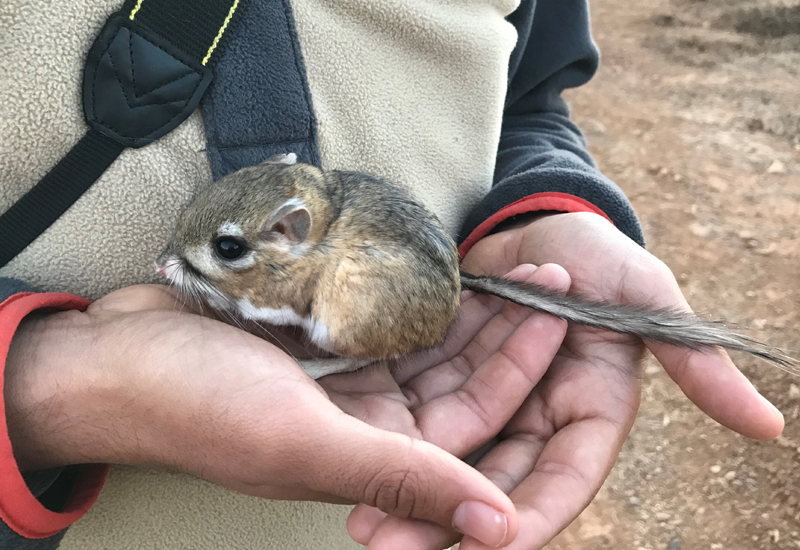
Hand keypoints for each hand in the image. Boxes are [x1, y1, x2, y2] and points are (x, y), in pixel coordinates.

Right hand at [4, 285, 519, 541]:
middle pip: (461, 375)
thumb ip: (403, 480)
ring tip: (525, 262)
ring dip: (477, 304)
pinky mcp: (326, 332)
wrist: (114, 355)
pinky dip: (426, 287)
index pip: (475, 422)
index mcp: (373, 458)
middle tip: (560, 277)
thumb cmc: (198, 408)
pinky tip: (463, 258)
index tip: (567, 319)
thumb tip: (501, 529)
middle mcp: (370, 418)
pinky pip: (392, 309)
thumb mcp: (306, 445)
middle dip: (512, 330)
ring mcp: (349, 372)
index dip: (525, 371)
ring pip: (432, 339)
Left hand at [349, 212, 783, 549]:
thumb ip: (692, 359)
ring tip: (360, 526)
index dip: (532, 514)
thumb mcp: (648, 300)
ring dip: (406, 492)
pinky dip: (389, 438)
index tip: (497, 546)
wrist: (538, 221)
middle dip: (448, 521)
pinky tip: (349, 463)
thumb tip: (767, 428)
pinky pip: (417, 414)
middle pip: (493, 483)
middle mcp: (532, 420)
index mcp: (587, 415)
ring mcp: (485, 403)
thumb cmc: (602, 256)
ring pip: (446, 459)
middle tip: (394, 548)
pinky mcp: (445, 377)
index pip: (562, 480)